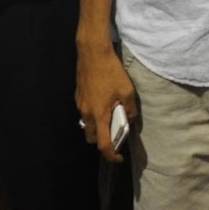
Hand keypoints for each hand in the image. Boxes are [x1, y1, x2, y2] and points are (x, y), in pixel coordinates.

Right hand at [76, 43, 137, 163]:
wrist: (92, 52)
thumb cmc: (111, 72)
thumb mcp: (128, 91)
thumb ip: (130, 109)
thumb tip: (129, 118)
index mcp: (99, 115)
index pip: (103, 144)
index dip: (111, 155)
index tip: (119, 157)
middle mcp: (86, 113)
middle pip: (92, 137)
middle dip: (103, 141)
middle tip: (116, 134)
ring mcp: (80, 104)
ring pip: (87, 125)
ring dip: (98, 127)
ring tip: (111, 117)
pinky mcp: (78, 95)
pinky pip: (85, 112)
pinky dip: (94, 115)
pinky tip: (104, 103)